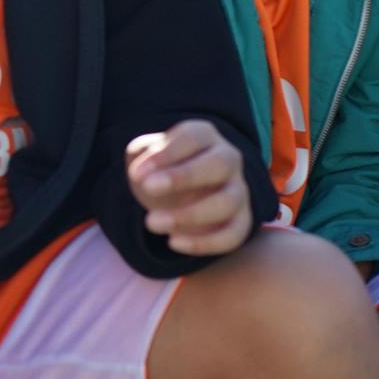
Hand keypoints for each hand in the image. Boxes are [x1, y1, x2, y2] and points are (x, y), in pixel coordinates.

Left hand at [126, 119, 252, 255]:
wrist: (176, 194)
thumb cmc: (159, 168)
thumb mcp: (144, 156)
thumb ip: (141, 157)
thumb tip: (143, 175)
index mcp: (204, 135)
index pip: (193, 137)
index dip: (166, 154)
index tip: (137, 174)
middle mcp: (228, 159)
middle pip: (220, 165)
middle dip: (183, 177)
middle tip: (148, 188)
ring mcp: (239, 191)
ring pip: (227, 202)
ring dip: (190, 214)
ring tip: (151, 222)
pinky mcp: (241, 221)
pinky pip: (233, 234)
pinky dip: (204, 242)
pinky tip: (172, 242)